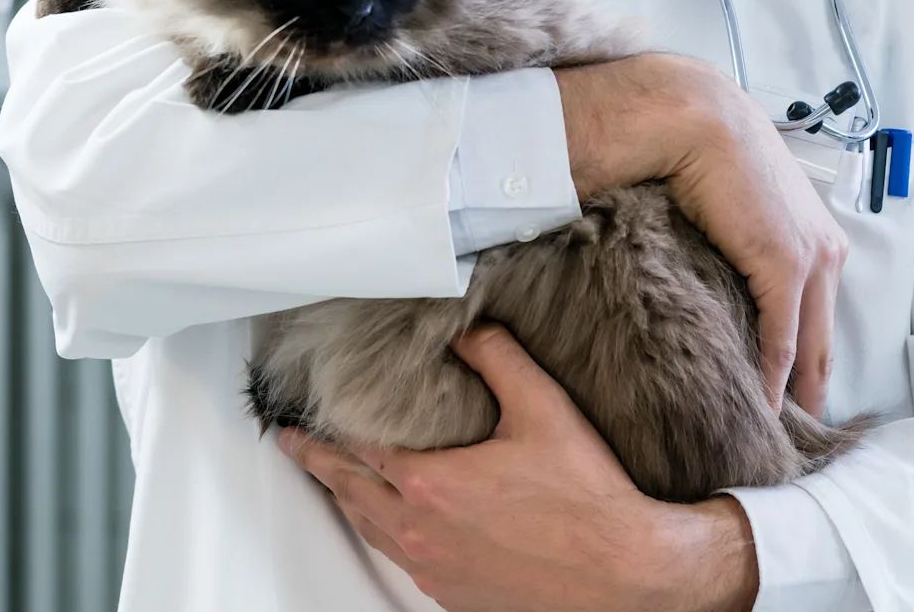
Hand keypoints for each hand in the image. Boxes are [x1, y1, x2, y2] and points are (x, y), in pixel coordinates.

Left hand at [279, 324, 757, 611]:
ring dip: (343, 499)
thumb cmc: (587, 499)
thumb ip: (498, 358)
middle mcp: (419, 529)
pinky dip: (381, 533)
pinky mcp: (453, 593)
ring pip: (369, 529)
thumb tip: (467, 329)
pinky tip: (391, 524)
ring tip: (331, 480)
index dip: (328, 427)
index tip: (305, 415)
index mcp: (430, 482)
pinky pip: (400, 558)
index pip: (358, 447)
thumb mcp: (543, 409)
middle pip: (348, 490)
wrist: (622, 572)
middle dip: (315, 463)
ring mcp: (433, 567)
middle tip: (291, 445)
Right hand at [556, 54, 847, 414]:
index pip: (821, 316)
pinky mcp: (785, 267)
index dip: (809, 360)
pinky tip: (760, 407)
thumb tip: (722, 280)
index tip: (794, 398)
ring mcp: (811, 261)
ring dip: (793, 393)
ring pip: (809, 346)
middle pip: (825, 340)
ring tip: (774, 435)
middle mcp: (826, 252)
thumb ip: (743, 246)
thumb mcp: (739, 211)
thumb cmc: (709, 157)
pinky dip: (771, 377)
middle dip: (812, 388)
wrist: (700, 122)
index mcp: (819, 239)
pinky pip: (781, 338)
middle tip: (794, 435)